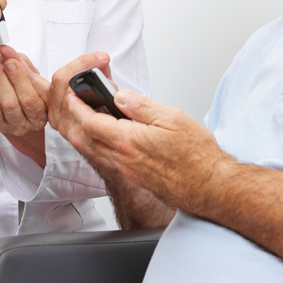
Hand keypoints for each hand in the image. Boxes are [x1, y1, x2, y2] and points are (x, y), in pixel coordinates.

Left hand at [0, 45, 46, 135]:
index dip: (18, 78)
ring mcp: (3, 126)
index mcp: (39, 116)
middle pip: (9, 103)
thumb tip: (6, 50)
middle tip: (0, 60)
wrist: (24, 109)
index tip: (11, 62)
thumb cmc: (35, 94)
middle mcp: (21, 126)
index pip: (28, 99)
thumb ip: (23, 64)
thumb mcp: (36, 79)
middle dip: (2, 77)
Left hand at [47, 54, 232, 213]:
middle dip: (74, 119)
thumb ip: (142, 106)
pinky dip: (99, 145)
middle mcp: (122, 159)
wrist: (210, 187)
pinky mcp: (135, 177)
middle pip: (85, 138)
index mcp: (128, 141)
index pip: (90, 122)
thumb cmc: (197, 156)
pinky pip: (107, 159)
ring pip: (95, 150)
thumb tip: (120, 96)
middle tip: (74, 103)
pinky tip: (109, 136)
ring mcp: (127, 170)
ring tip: (88, 115)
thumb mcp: (172, 118)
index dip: (77, 106)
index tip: (72, 94)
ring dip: (85, 133)